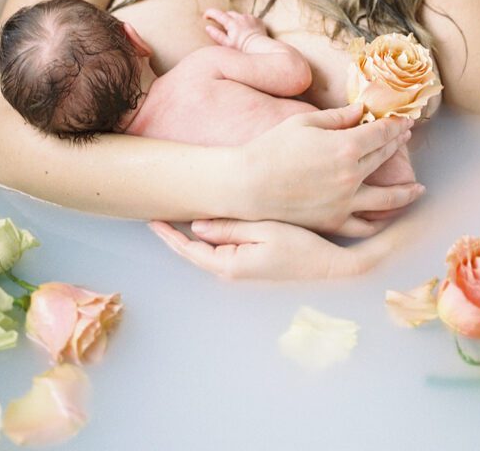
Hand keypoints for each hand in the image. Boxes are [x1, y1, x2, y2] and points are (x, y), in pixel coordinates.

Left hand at [148, 216, 410, 280]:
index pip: (189, 250)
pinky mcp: (250, 259)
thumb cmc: (300, 247)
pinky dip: (208, 233)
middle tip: (155, 210)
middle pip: (192, 250)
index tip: (150, 219)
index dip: (168, 234)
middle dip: (173, 232)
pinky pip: (220, 246)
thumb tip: (196, 226)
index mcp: (229, 264)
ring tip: (173, 212)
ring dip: (189, 232)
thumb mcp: (264, 232)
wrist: (329, 265)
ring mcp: (240, 266)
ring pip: (205, 247)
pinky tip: (205, 218)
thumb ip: (229, 229)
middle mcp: (230, 269)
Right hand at [204, 8, 267, 51]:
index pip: (217, 14)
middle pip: (228, 13)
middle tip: (222, 26)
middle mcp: (240, 17)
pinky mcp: (257, 19)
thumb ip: (216, 35)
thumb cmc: (242, 48)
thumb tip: (207, 27)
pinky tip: (245, 30)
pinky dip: (244, 21)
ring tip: (235, 31)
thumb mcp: (227, 44)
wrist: (260, 48)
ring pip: (238, 15)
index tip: (205, 17)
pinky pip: (247, 17)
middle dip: (223, 18)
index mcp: (232, 23)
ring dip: (234, 20)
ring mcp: (249, 17)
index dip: (209, 13)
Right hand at [239, 102, 424, 236]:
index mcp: (346, 147)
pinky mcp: (334, 221)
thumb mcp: (305, 123)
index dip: (396, 125)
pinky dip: (380, 222)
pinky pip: (365, 225)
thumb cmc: (272, 148)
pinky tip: (388, 218)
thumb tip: (361, 110)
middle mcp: (351, 176)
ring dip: (405, 191)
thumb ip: (338, 117)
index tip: (405, 121)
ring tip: (418, 188)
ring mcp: (345, 202)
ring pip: (386, 199)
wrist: (248, 184)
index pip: (381, 133)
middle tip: (405, 139)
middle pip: (384, 158)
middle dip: (397, 146)